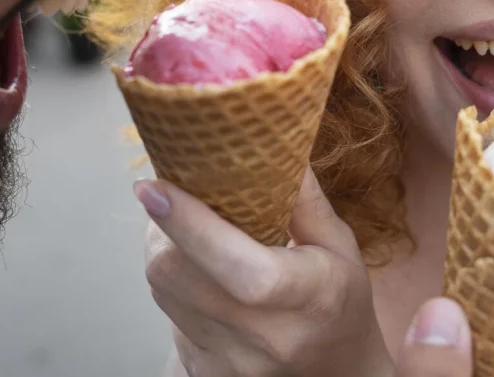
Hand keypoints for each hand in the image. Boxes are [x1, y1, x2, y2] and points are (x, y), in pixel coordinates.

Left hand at [135, 169, 392, 376]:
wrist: (334, 375)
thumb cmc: (339, 302)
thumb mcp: (338, 246)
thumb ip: (303, 198)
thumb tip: (272, 140)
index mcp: (309, 297)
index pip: (238, 267)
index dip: (189, 224)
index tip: (154, 187)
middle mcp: (266, 338)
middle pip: (178, 274)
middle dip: (164, 228)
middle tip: (172, 198)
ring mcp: (232, 363)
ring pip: (163, 291)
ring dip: (164, 251)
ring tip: (187, 232)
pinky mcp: (206, 373)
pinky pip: (168, 316)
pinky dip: (173, 285)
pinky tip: (199, 275)